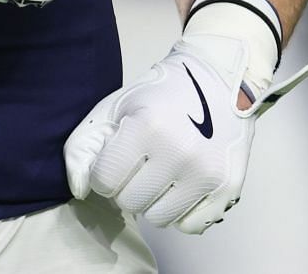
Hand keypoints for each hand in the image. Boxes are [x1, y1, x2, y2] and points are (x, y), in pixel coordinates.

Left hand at [64, 0, 282, 231]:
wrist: (217, 80)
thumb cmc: (161, 96)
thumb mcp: (115, 107)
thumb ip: (83, 146)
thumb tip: (80, 191)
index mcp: (147, 127)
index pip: (104, 181)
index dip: (105, 169)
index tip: (119, 154)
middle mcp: (179, 152)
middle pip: (130, 203)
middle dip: (128, 185)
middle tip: (142, 162)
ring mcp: (206, 173)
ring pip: (159, 219)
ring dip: (154, 200)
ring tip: (162, 172)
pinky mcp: (228, 188)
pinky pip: (189, 226)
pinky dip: (182, 210)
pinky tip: (184, 184)